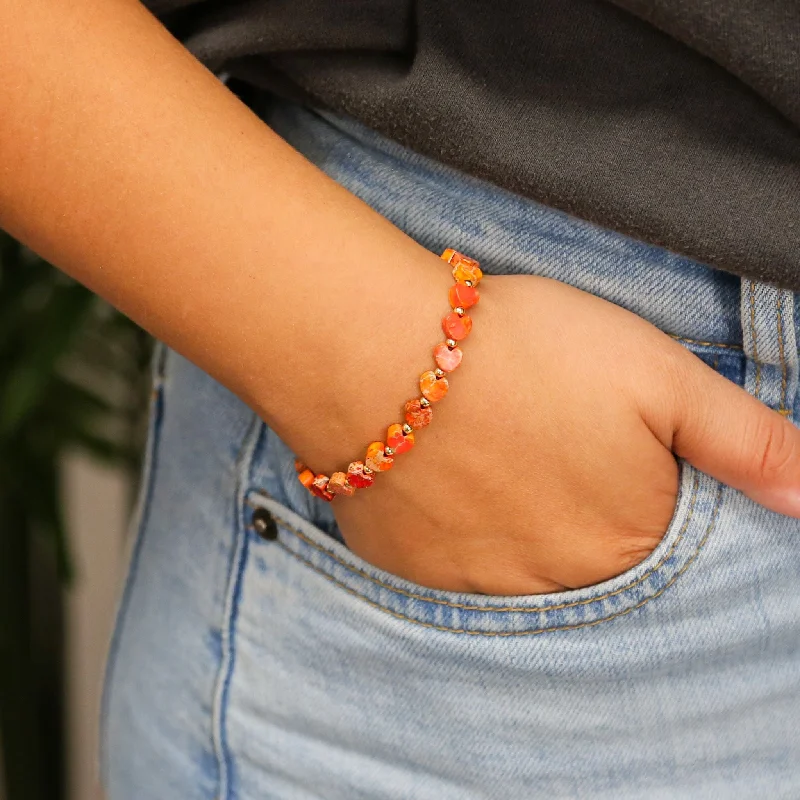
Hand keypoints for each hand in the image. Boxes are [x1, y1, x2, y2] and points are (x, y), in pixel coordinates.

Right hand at [328, 274, 799, 594]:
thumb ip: (747, 443)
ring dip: (515, 523)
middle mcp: (554, 586)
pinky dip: (459, 531)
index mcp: (625, 541)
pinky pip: (451, 570)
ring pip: (517, 570)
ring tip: (494, 457)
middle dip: (574, 510)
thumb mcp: (659, 375)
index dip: (632, 490)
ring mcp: (475, 590)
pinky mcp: (410, 573)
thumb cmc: (525, 352)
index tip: (598, 451)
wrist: (382, 355)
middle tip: (538, 447)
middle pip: (586, 565)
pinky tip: (447, 477)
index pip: (658, 548)